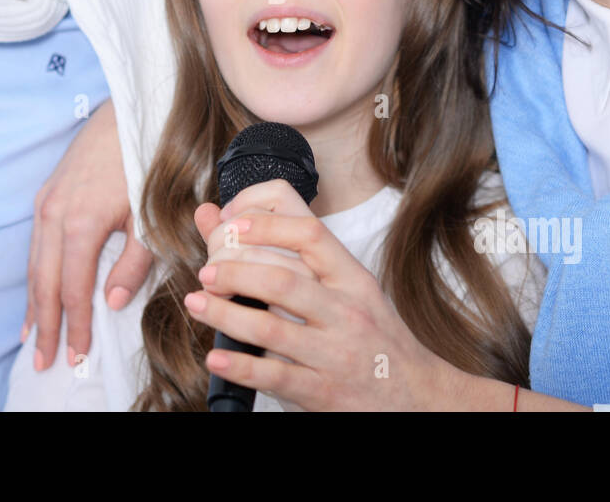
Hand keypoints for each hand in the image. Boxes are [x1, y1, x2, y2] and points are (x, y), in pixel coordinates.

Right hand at [23, 99, 152, 370]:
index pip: (73, 288)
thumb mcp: (151, 215)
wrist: (130, 107)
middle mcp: (54, 214)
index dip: (74, 324)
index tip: (75, 355)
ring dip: (33, 303)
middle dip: (44, 324)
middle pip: (44, 282)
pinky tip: (37, 290)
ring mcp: (46, 202)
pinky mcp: (47, 193)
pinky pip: (35, 244)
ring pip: (34, 264)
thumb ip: (134, 261)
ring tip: (32, 337)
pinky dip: (35, 274)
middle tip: (43, 361)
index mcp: (80, 223)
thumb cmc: (147, 160)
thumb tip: (112, 302)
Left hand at [184, 179, 454, 409]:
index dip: (266, 223)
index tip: (232, 224)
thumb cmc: (370, 333)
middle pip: (283, 279)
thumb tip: (214, 215)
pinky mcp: (321, 391)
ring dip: (224, 313)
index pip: (310, 233)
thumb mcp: (344, 287)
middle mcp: (345, 311)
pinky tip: (215, 356)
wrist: (413, 394)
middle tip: (207, 272)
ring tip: (196, 303)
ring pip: (271, 328)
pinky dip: (239, 366)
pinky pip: (274, 376)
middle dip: (235, 271)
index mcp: (351, 278)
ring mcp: (334, 353)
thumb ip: (283, 252)